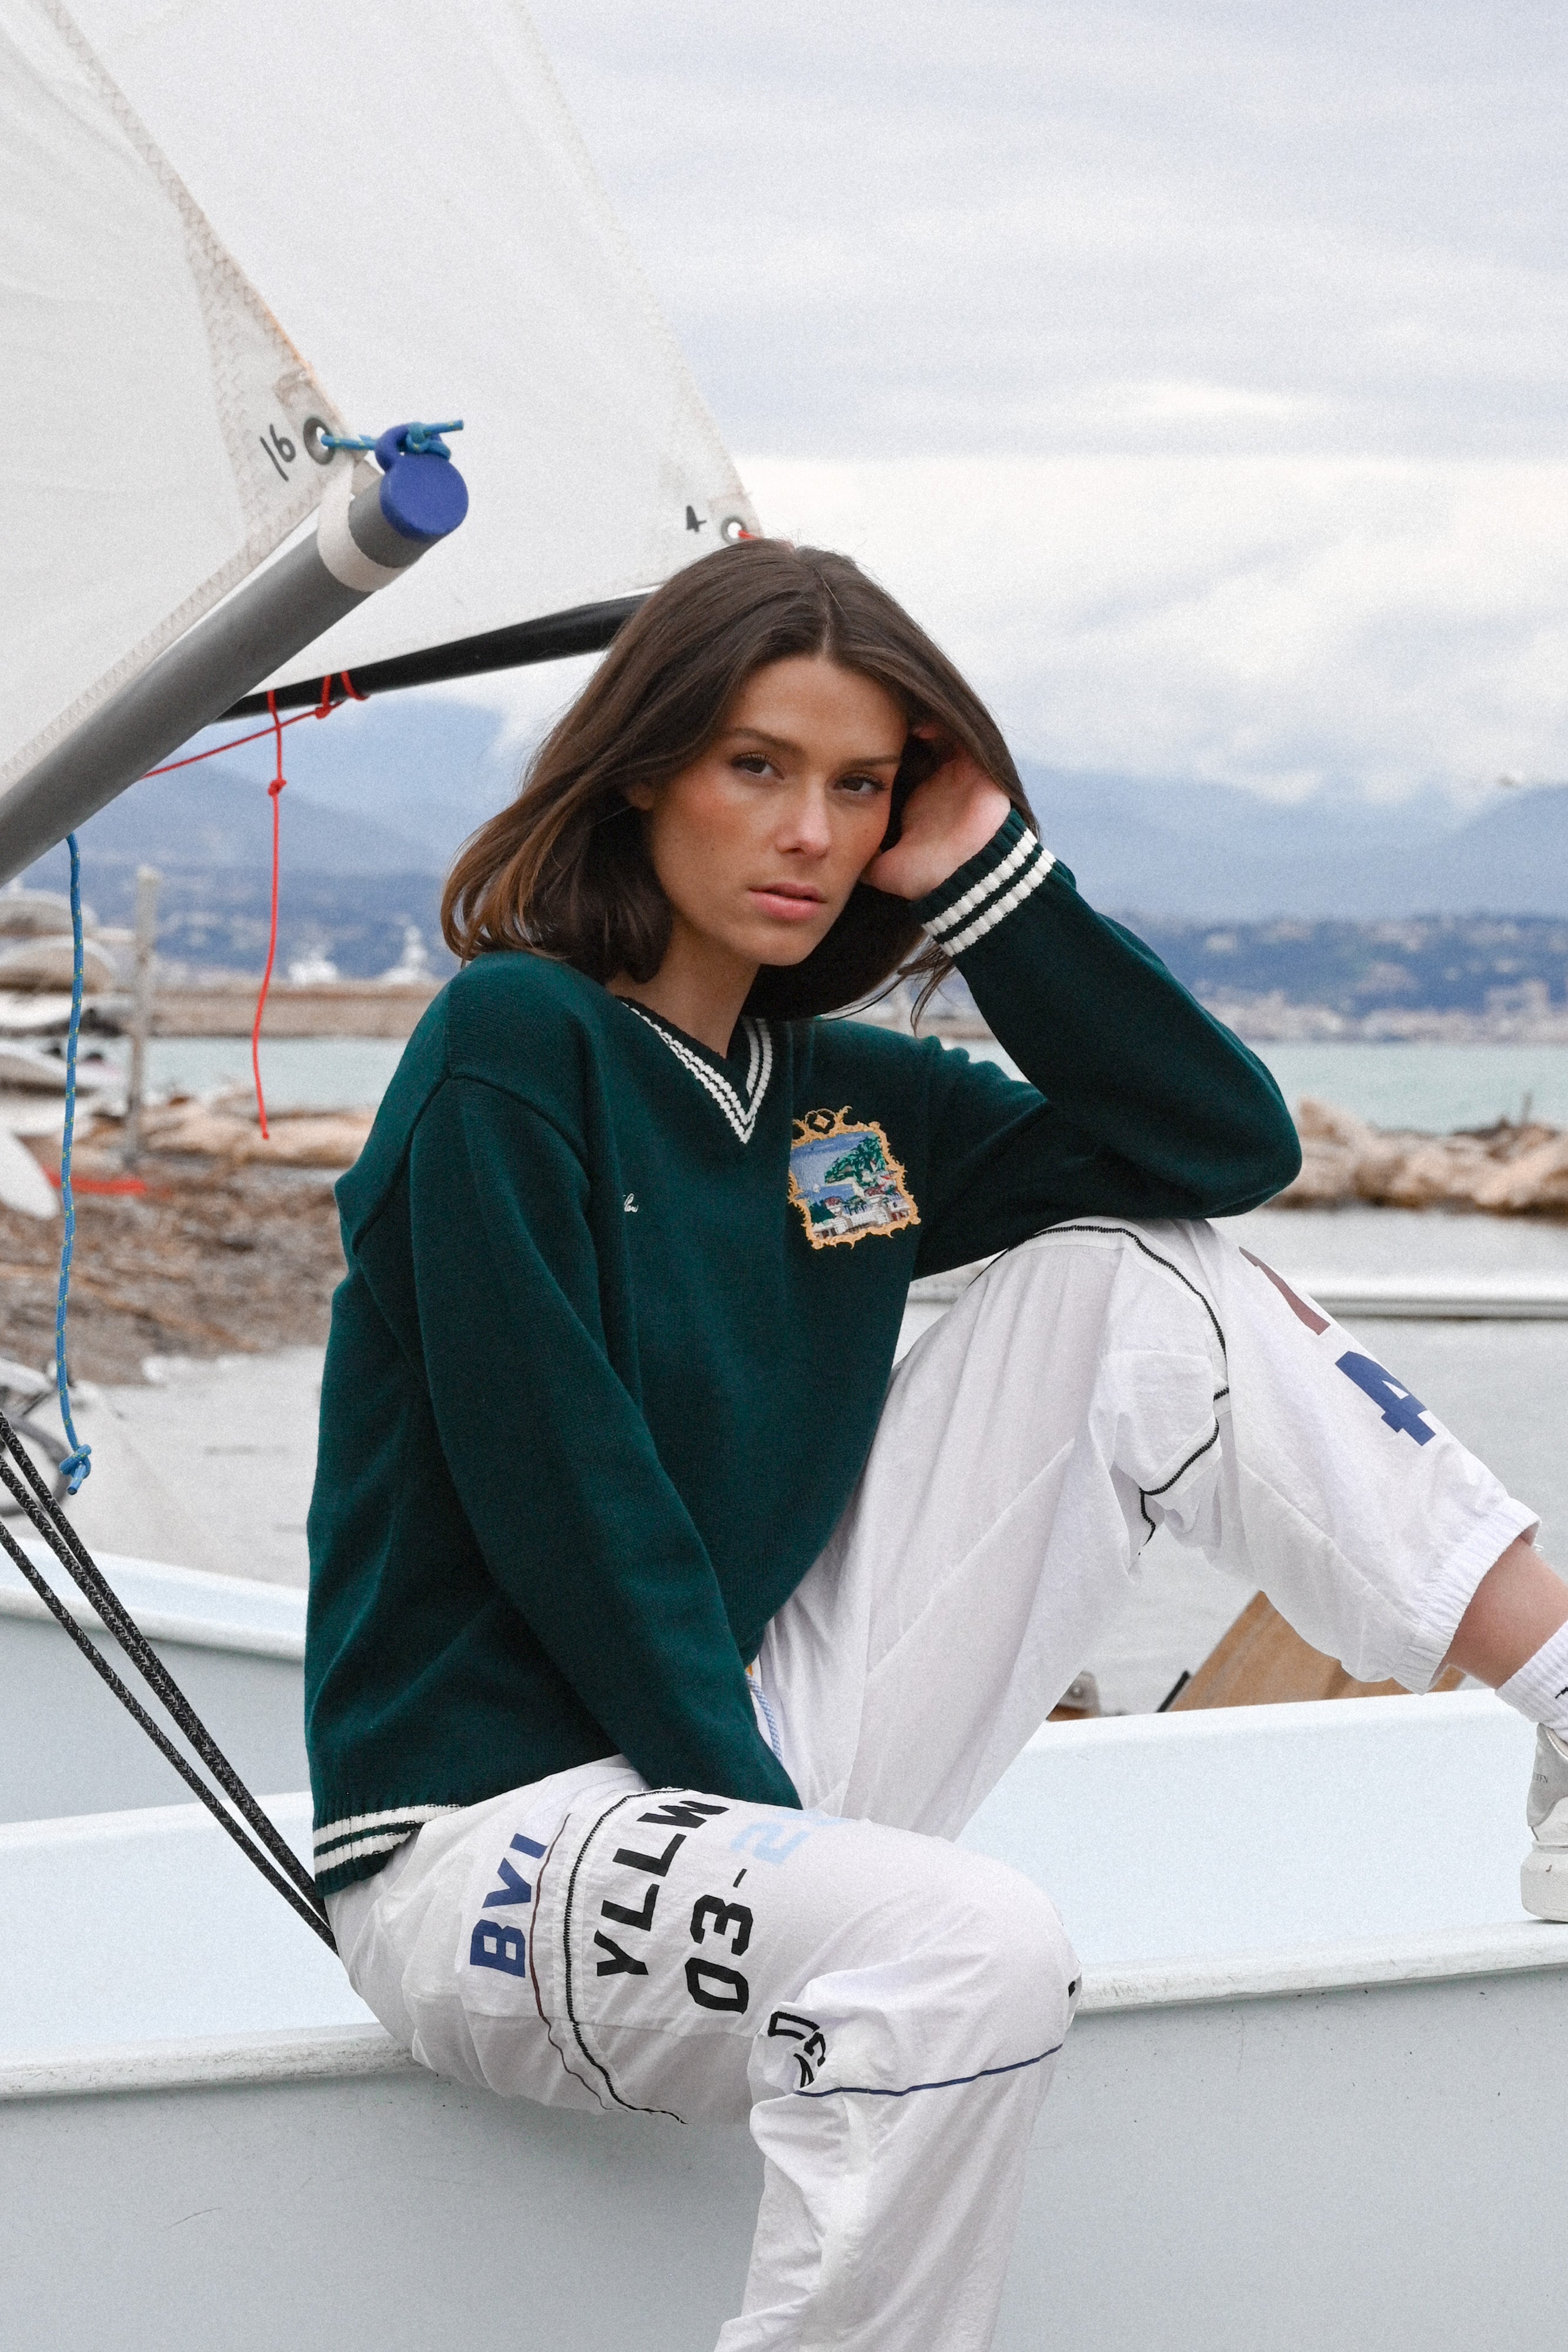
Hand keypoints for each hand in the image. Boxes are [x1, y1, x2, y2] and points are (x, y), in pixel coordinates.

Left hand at [862, 726, 1013, 901]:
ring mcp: (962, 775)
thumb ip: (861, 858)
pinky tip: (919, 726)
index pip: (901, 759)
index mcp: (918, 797)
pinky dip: (945, 726)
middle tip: (874, 714)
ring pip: (942, 732)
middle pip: (921, 741)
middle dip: (900, 725)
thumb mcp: (883, 865)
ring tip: (895, 714)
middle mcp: (940, 782)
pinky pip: (965, 737)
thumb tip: (829, 861)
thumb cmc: (925, 877)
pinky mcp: (982, 771)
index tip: (856, 737)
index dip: (882, 745)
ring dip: (921, 720)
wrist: (963, 882)